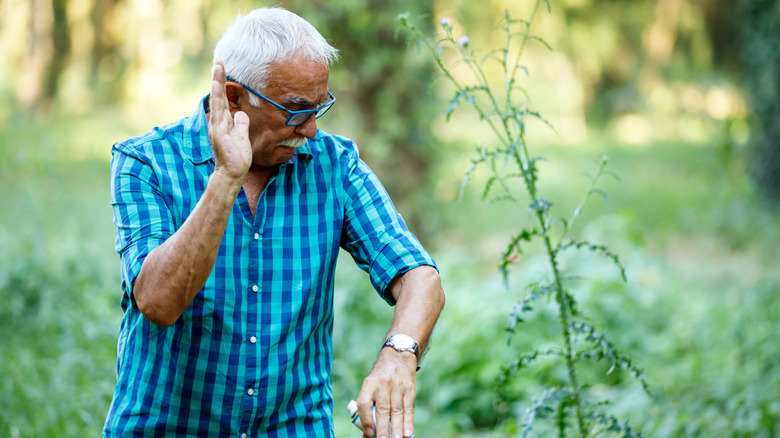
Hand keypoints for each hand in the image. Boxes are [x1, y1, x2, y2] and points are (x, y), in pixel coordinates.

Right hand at [208, 60, 251, 180]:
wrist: (232, 173)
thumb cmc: (237, 157)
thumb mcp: (243, 136)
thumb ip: (241, 124)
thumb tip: (241, 113)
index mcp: (224, 121)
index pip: (224, 98)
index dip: (224, 84)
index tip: (224, 69)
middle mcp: (218, 121)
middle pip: (219, 95)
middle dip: (219, 77)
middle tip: (220, 60)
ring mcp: (217, 125)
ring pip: (217, 99)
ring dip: (217, 82)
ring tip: (218, 66)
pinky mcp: (219, 130)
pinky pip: (219, 110)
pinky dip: (217, 97)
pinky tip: (218, 86)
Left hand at [357, 347, 416, 437]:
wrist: (398, 357)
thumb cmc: (380, 378)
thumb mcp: (371, 386)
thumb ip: (369, 407)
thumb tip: (367, 433)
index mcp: (369, 384)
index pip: (364, 403)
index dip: (366, 419)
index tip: (369, 433)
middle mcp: (383, 384)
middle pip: (383, 409)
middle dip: (383, 428)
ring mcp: (397, 386)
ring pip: (397, 411)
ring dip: (397, 428)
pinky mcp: (410, 389)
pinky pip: (408, 408)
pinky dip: (408, 422)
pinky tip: (407, 433)